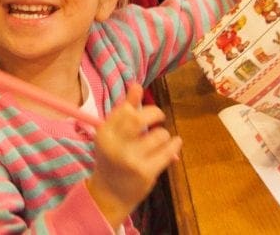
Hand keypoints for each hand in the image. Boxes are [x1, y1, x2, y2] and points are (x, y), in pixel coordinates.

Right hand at [86, 83, 181, 226]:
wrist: (110, 194)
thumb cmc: (113, 157)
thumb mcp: (112, 134)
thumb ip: (124, 109)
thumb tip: (137, 84)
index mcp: (105, 134)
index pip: (126, 110)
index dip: (139, 106)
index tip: (145, 112)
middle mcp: (115, 146)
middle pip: (139, 119)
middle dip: (155, 113)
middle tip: (159, 117)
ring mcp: (131, 161)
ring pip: (159, 135)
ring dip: (164, 134)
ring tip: (160, 140)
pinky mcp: (145, 173)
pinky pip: (167, 152)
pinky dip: (174, 144)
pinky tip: (174, 143)